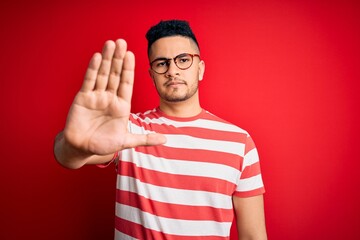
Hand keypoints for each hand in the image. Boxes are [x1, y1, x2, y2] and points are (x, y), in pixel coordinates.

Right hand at [63, 39, 165, 154]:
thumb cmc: (103, 145)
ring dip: (107, 59)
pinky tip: (98, 57)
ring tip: (111, 44)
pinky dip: (93, 69)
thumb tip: (165, 139)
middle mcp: (110, 98)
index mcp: (122, 105)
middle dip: (119, 59)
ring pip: (103, 74)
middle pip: (116, 75)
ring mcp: (96, 96)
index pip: (127, 83)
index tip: (132, 54)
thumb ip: (145, 139)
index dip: (129, 69)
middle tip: (122, 42)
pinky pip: (89, 81)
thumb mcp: (126, 141)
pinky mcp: (83, 97)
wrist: (81, 149)